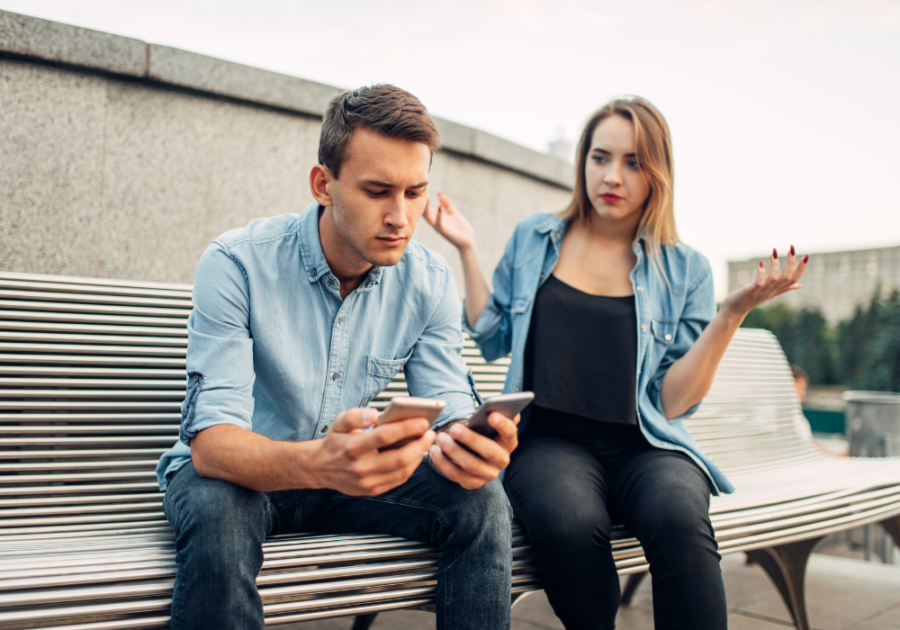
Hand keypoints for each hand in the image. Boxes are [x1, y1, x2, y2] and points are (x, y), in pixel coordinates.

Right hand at [310, 408, 435, 495]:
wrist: (320, 468)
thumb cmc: (336, 441)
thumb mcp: (339, 423)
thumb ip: (356, 415)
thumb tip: (374, 413)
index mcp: (352, 448)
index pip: (384, 437)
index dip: (407, 428)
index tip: (424, 421)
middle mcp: (360, 468)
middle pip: (399, 458)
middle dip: (420, 444)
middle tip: (430, 432)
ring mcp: (367, 483)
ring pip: (402, 471)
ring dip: (418, 456)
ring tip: (425, 442)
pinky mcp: (373, 491)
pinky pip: (398, 479)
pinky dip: (410, 467)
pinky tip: (416, 454)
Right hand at [423, 192, 475, 251]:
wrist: (468, 241)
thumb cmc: (461, 228)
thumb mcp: (454, 213)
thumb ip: (447, 204)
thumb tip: (439, 193)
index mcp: (437, 218)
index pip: (427, 208)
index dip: (424, 200)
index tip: (423, 189)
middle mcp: (436, 223)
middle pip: (425, 213)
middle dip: (423, 203)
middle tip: (420, 193)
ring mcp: (439, 227)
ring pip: (429, 218)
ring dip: (427, 208)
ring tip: (428, 198)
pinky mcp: (444, 231)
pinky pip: (439, 223)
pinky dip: (438, 215)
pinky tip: (439, 207)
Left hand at [427, 411, 519, 489]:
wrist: (473, 453)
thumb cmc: (481, 432)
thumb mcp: (487, 424)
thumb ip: (494, 413)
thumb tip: (501, 403)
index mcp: (508, 441)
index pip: (510, 433)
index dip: (502, 424)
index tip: (491, 414)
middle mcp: (502, 460)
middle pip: (490, 451)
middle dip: (471, 439)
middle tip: (454, 428)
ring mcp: (489, 473)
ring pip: (472, 465)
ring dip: (453, 451)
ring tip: (439, 438)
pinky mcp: (474, 482)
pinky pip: (457, 475)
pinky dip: (443, 463)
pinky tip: (433, 451)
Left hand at [721, 246, 807, 319]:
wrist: (735, 310)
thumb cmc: (752, 299)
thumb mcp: (771, 293)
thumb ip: (784, 288)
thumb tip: (800, 285)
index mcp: (777, 289)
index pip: (794, 279)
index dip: (801, 268)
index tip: (807, 255)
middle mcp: (772, 290)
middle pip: (787, 278)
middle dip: (791, 263)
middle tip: (792, 248)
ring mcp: (762, 291)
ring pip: (775, 279)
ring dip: (776, 265)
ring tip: (773, 253)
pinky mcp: (751, 291)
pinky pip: (759, 283)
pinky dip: (761, 273)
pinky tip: (761, 263)